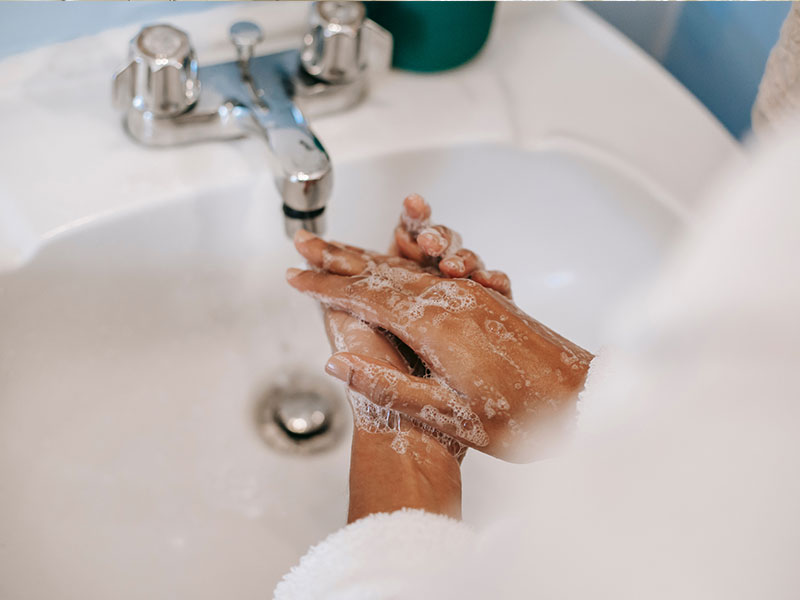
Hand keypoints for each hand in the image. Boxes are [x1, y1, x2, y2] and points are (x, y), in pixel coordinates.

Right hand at [288, 227, 592, 462]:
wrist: (585, 403)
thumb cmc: (524, 418)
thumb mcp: (449, 415)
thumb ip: (389, 387)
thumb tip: (337, 364)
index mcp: (437, 326)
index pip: (365, 297)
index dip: (325, 286)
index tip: (294, 277)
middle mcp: (452, 299)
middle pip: (382, 269)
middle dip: (338, 256)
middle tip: (304, 242)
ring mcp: (472, 294)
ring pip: (407, 267)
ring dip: (368, 254)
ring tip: (338, 247)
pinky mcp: (487, 298)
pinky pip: (434, 273)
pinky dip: (405, 264)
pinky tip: (396, 262)